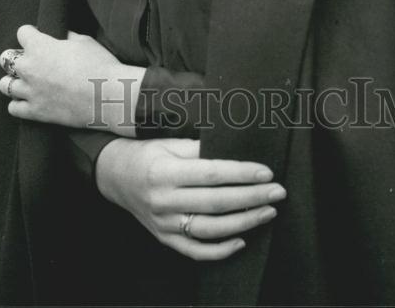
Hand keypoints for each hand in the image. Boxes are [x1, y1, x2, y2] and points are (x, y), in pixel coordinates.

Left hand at [0, 25, 145, 132]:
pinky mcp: (35, 112)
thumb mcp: (84, 41)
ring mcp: (30, 91)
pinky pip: (13, 108)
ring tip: (27, 81)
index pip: (22, 32)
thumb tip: (59, 38)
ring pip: (4, 85)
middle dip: (16, 57)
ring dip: (14, 81)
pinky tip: (29, 99)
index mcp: (40, 46)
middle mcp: (29, 68)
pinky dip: (18, 103)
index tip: (38, 36)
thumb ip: (65, 37)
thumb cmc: (99, 64)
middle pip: (6, 58)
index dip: (31, 33)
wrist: (108, 96)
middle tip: (31, 60)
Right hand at [94, 137, 286, 260]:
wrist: (116, 176)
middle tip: (278, 192)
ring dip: (244, 222)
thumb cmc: (148, 154)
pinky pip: (195, 250)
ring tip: (268, 212)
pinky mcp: (164, 239)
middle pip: (216, 203)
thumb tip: (234, 151)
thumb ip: (199, 149)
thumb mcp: (170, 144)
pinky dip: (220, 249)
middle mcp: (164, 201)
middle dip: (251, 197)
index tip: (266, 172)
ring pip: (210, 229)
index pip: (211, 174)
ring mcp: (163, 224)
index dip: (241, 174)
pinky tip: (242, 240)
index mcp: (165, 173)